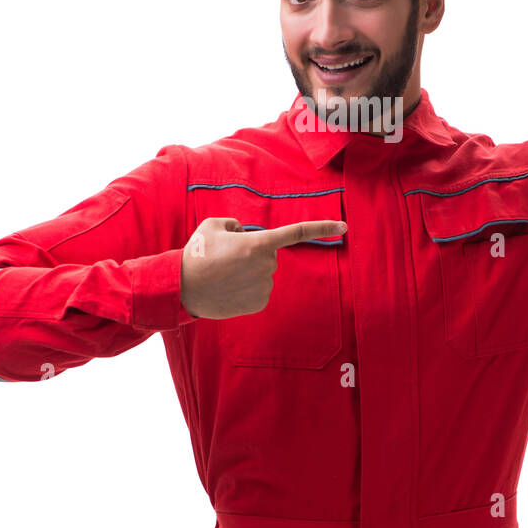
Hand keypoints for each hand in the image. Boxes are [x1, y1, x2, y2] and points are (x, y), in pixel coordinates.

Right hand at [179, 217, 347, 319]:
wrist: (182, 287)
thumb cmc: (197, 253)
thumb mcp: (213, 226)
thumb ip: (236, 225)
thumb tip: (244, 235)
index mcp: (258, 243)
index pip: (297, 233)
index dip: (323, 227)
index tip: (345, 227)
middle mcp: (267, 266)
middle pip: (268, 255)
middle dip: (252, 254)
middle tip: (226, 259)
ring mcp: (264, 286)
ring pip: (263, 273)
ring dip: (247, 272)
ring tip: (223, 274)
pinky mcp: (259, 303)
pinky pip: (259, 290)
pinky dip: (246, 288)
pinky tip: (228, 289)